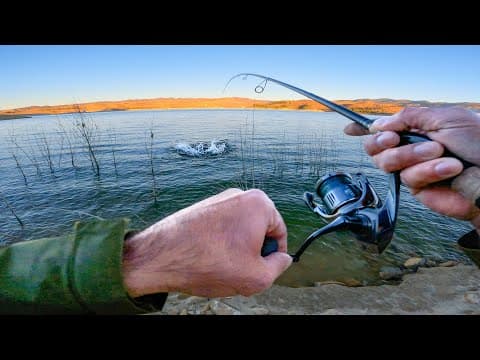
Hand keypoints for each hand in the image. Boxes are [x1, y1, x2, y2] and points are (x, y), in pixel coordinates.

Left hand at [122, 188, 291, 297]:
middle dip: (253, 252)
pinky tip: (208, 260)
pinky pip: (221, 229)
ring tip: (221, 267)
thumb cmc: (209, 263)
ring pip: (239, 231)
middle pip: (258, 230)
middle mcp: (239, 195)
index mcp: (259, 203)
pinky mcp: (201, 208)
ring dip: (236, 250)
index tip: (263, 270)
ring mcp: (218, 200)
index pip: (279, 233)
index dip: (274, 257)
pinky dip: (219, 245)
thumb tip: (282, 259)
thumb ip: (279, 267)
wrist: (161, 257)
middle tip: (241, 271)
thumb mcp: (258, 276)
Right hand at [344, 106, 479, 225]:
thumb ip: (410, 116)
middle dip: (381, 142)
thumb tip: (380, 123)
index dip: (363, 128)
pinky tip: (448, 169)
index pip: (383, 128)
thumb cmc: (479, 142)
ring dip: (412, 155)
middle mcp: (409, 149)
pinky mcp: (417, 189)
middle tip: (394, 138)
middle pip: (374, 147)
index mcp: (416, 129)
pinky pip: (407, 178)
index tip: (348, 128)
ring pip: (387, 162)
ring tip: (439, 153)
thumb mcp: (445, 118)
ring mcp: (411, 169)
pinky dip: (428, 171)